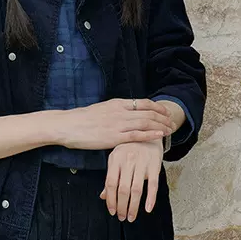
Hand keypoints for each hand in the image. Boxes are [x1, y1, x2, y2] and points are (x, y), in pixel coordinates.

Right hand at [58, 98, 174, 150]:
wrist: (68, 125)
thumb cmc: (81, 120)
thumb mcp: (100, 109)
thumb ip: (114, 111)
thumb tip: (124, 114)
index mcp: (117, 103)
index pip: (143, 102)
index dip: (157, 107)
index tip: (164, 111)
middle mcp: (120, 111)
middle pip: (148, 112)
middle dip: (163, 117)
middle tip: (172, 122)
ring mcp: (118, 124)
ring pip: (146, 123)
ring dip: (161, 126)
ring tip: (170, 130)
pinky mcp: (114, 137)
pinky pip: (137, 135)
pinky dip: (150, 134)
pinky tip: (159, 136)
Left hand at [99, 140, 163, 220]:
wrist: (148, 133)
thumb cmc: (129, 148)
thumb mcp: (116, 158)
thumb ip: (111, 176)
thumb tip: (103, 196)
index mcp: (116, 159)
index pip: (110, 183)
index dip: (110, 200)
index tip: (112, 211)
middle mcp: (128, 161)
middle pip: (123, 189)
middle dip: (122, 206)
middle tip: (122, 217)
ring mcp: (142, 163)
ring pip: (137, 189)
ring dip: (133, 206)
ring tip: (131, 217)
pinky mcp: (155, 166)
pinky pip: (153, 185)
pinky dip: (151, 198)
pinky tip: (148, 209)